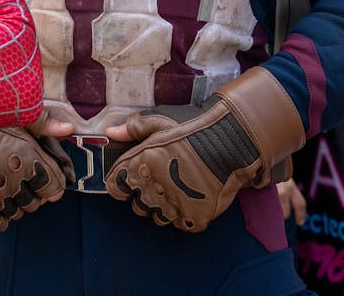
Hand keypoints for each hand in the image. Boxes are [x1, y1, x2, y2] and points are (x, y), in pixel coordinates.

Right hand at [0, 113, 75, 230]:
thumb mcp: (14, 115)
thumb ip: (43, 124)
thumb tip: (70, 129)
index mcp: (25, 157)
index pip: (54, 186)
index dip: (52, 184)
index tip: (44, 179)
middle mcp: (11, 179)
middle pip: (35, 203)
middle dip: (32, 194)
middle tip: (19, 179)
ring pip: (17, 213)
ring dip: (15, 203)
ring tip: (3, 186)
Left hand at [104, 67, 304, 232]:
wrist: (232, 139)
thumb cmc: (194, 126)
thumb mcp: (159, 119)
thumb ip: (132, 128)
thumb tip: (110, 132)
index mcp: (141, 164)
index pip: (116, 186)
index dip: (121, 183)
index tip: (129, 180)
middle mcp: (154, 187)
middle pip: (138, 205)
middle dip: (144, 195)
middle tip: (160, 181)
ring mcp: (175, 204)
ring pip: (158, 217)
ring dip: (163, 207)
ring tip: (177, 190)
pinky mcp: (196, 216)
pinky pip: (181, 224)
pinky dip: (184, 215)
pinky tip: (191, 198)